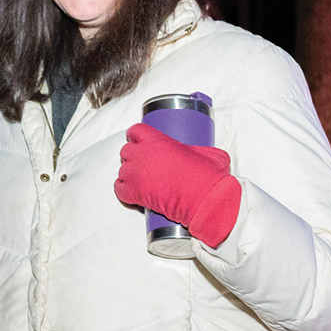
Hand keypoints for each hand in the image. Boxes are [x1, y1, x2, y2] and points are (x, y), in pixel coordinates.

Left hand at [114, 123, 242, 247]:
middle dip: (132, 157)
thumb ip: (203, 151)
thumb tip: (211, 156)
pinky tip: (133, 194)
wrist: (202, 199)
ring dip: (129, 175)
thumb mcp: (209, 154)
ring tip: (142, 183)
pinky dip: (124, 191)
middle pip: (126, 150)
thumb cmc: (207, 176)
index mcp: (158, 141)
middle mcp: (142, 153)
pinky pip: (118, 188)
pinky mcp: (131, 191)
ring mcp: (134, 172)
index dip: (135, 136)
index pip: (135, 131)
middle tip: (143, 165)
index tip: (138, 141)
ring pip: (122, 170)